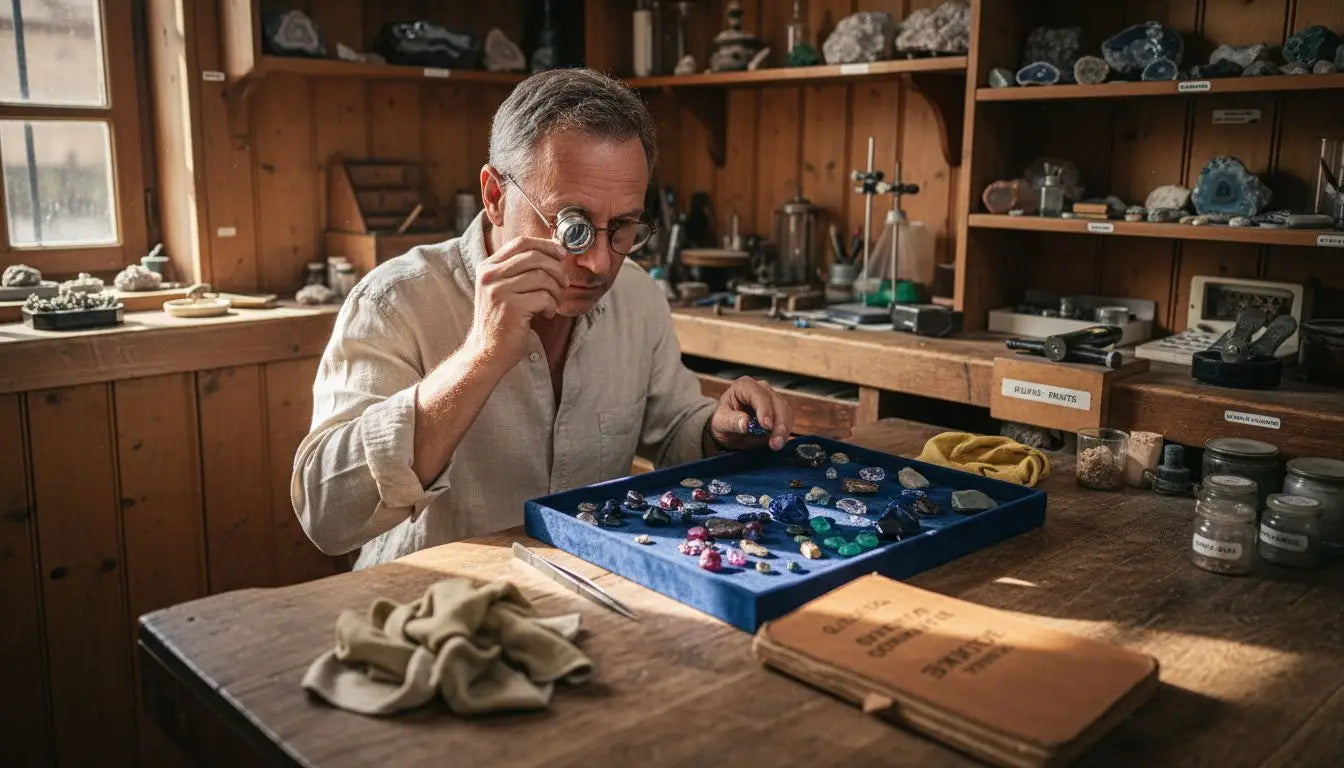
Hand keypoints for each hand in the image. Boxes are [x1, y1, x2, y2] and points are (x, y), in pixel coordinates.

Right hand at [466, 235, 568, 368]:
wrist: (487, 352)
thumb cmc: (502, 321)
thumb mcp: (503, 289)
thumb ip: (519, 270)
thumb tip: (553, 251)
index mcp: (487, 267)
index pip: (520, 242)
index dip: (546, 245)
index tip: (561, 254)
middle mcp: (489, 275)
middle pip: (534, 256)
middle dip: (556, 269)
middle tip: (564, 283)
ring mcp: (498, 291)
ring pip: (542, 277)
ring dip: (555, 291)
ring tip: (553, 303)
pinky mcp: (511, 307)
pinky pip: (543, 297)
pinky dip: (551, 306)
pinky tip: (546, 315)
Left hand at [707, 376, 793, 451]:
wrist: (728, 429)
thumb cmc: (723, 421)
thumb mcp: (720, 422)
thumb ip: (731, 422)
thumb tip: (745, 424)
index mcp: (744, 386)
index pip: (758, 395)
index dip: (764, 409)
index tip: (766, 425)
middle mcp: (761, 389)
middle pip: (776, 403)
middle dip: (778, 423)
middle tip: (774, 441)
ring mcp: (772, 399)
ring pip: (785, 411)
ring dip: (784, 429)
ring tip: (776, 445)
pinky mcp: (779, 411)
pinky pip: (788, 419)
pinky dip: (785, 431)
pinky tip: (779, 441)